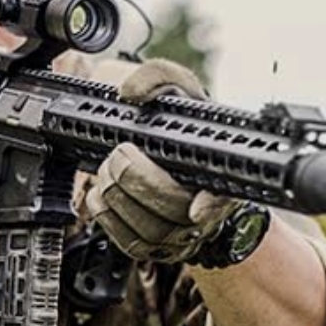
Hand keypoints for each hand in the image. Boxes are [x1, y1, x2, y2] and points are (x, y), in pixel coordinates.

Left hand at [86, 58, 241, 262]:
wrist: (170, 155)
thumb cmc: (178, 125)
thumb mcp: (175, 88)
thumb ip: (157, 78)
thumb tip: (131, 93)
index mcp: (222, 171)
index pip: (226, 197)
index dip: (213, 206)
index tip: (197, 209)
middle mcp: (206, 208)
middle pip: (173, 211)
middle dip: (137, 180)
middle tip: (119, 154)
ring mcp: (181, 233)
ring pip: (149, 232)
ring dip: (118, 197)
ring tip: (107, 170)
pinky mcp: (156, 247)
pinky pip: (131, 244)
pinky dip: (108, 218)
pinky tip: (100, 194)